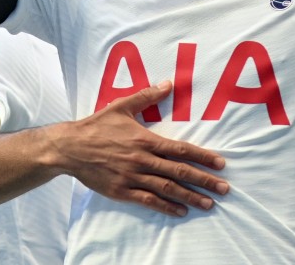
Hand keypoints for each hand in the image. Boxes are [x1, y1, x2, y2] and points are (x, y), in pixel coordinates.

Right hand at [46, 81, 228, 216]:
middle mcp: (142, 160)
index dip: (202, 157)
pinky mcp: (121, 191)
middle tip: (224, 188)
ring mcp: (132, 177)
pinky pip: (148, 201)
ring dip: (190, 196)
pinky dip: (166, 207)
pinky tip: (181, 211)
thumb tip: (168, 83)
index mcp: (145, 140)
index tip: (220, 163)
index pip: (180, 150)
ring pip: (167, 189)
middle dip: (204, 180)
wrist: (69, 148)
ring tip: (209, 203)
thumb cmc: (96, 126)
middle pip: (179, 172)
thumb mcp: (122, 106)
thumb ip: (147, 96)